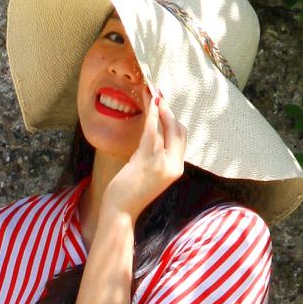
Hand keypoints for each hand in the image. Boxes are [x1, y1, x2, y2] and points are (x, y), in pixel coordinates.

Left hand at [106, 83, 186, 223]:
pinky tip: (150, 103)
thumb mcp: (149, 171)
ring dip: (159, 107)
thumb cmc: (130, 191)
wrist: (121, 211)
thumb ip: (156, 154)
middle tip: (158, 93)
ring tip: (151, 92)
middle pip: (179, 130)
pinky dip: (152, 114)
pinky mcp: (148, 160)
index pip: (181, 137)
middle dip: (169, 109)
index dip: (174, 118)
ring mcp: (163, 163)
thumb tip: (154, 131)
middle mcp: (174, 165)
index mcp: (176, 168)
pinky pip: (152, 131)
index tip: (165, 103)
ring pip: (167, 127)